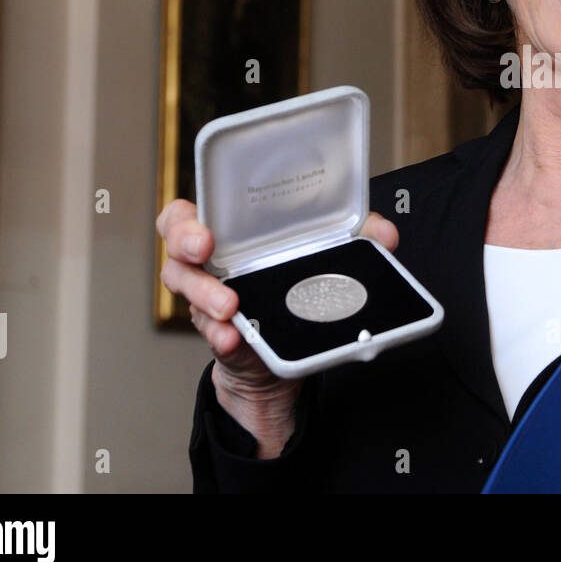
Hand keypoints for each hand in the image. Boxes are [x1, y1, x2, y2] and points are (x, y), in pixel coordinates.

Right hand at [156, 199, 399, 455]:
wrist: (287, 347)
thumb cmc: (296, 283)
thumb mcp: (322, 254)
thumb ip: (354, 236)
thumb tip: (385, 233)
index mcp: (229, 233)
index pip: (186, 213)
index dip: (185, 218)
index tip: (207, 226)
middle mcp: (210, 263)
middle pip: (174, 245)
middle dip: (185, 244)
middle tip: (206, 251)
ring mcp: (207, 298)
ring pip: (184, 287)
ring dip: (204, 294)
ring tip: (230, 305)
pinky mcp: (218, 331)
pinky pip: (209, 331)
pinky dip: (220, 334)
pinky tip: (233, 337)